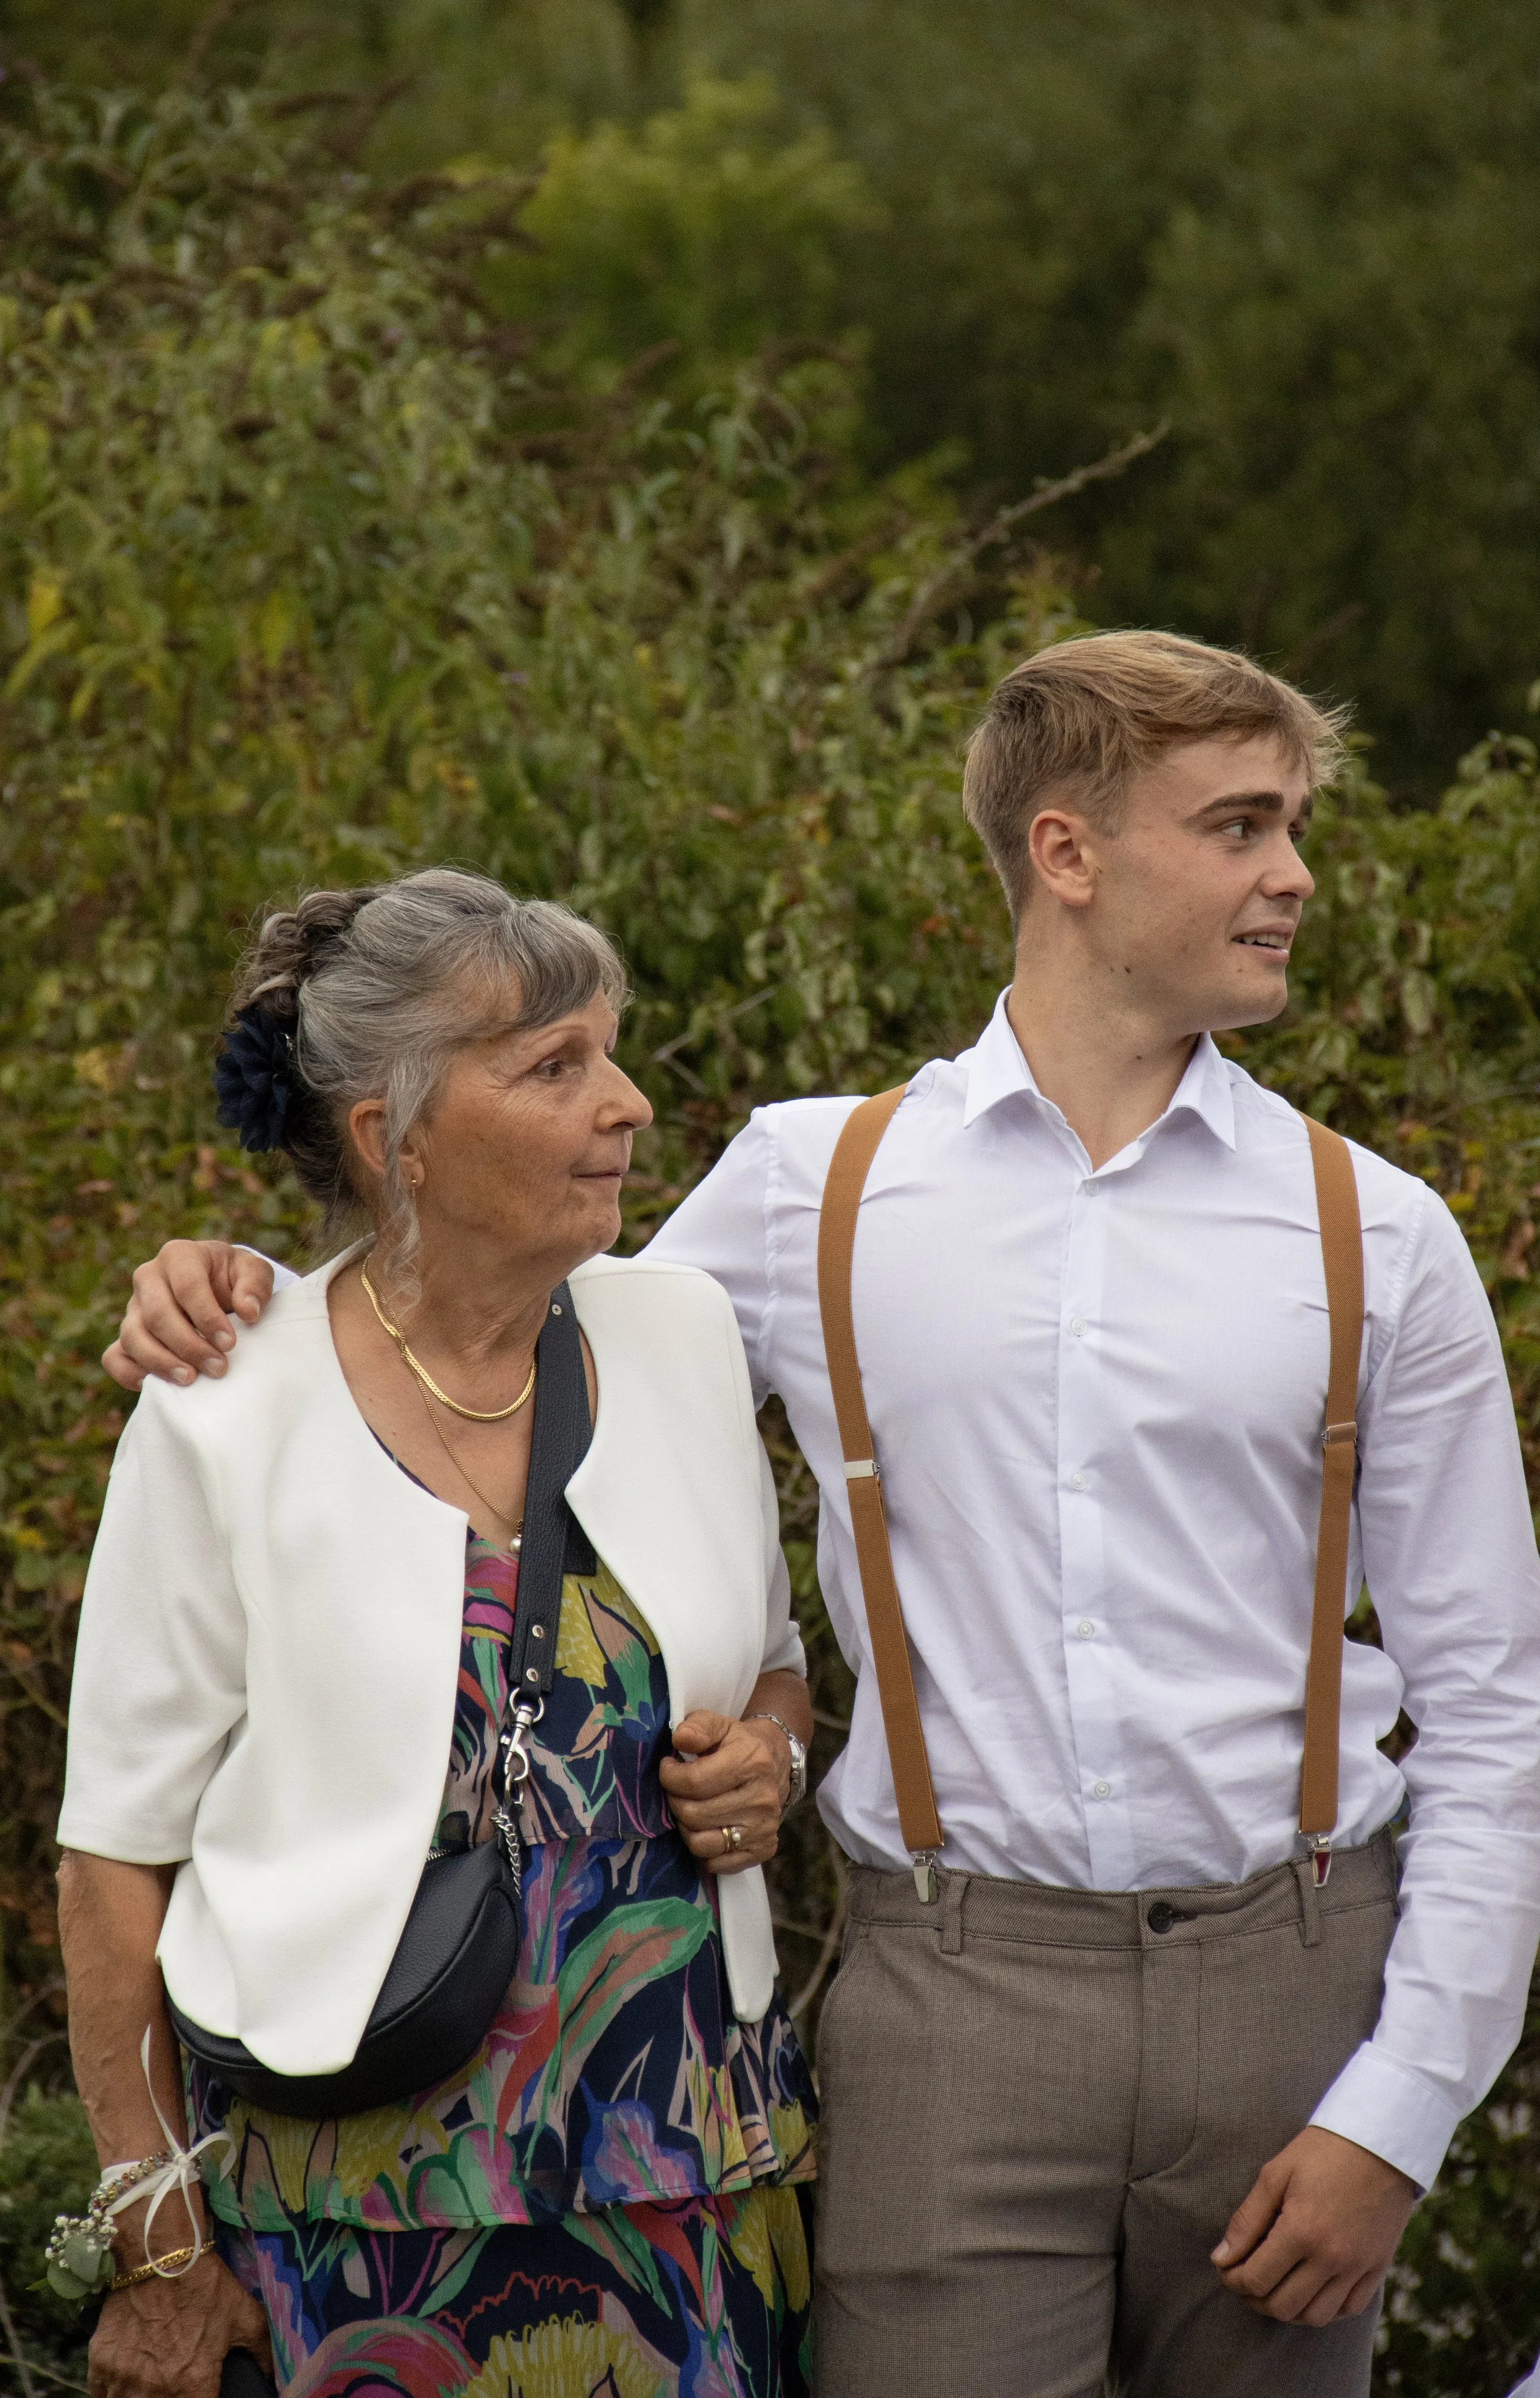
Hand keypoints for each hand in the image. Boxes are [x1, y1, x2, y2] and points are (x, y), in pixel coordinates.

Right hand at [88, 2249, 271, 2397]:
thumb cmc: (204, 2285)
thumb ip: (262, 2350)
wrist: (158, 2255)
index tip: (201, 2395)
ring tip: (151, 2386)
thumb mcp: (245, 2315)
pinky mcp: (100, 2365)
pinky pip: (102, 2394)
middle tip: (176, 2385)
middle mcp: (155, 2390)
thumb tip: (272, 2375)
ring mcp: (123, 2380)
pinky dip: (112, 2392)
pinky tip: (126, 2382)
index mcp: (193, 2384)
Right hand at [102, 1242, 273, 1391]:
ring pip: (133, 1337)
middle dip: (188, 1345)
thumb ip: (256, 1285)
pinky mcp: (126, 1336)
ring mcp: (133, 1308)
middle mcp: (149, 1278)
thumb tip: (249, 1312)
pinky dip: (129, 1373)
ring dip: (161, 1362)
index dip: (207, 1317)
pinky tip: (154, 1385)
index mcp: (179, 1255)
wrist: (218, 1289)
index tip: (229, 1343)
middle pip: (157, 1314)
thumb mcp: (253, 1271)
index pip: (187, 1285)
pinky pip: (114, 1357)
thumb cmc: (235, 1279)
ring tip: (190, 1379)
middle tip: (218, 1368)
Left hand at [658, 1712, 788, 1873]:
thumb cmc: (738, 1744)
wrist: (776, 1763)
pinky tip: (706, 1829)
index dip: (670, 1777)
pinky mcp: (764, 1848)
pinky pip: (718, 1864)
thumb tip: (680, 1739)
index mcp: (752, 1762)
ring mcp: (765, 1827)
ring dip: (686, 1828)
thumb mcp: (719, 1725)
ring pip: (703, 1844)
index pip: (695, 1781)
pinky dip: (704, 1851)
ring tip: (689, 1810)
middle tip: (676, 1792)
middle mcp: (763, 1798)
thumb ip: (697, 1727)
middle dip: (675, 1802)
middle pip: (695, 1814)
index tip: (668, 1769)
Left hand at [1212, 2125, 1417, 2324]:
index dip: (1233, 2280)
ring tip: (1274, 2288)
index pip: (1256, 2279)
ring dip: (1288, 2309)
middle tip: (1244, 2281)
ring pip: (1316, 2317)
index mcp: (1301, 2231)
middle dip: (1254, 2299)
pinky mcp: (1378, 2267)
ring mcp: (1358, 2267)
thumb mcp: (1276, 2174)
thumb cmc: (1322, 2151)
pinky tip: (1310, 2291)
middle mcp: (1331, 2257)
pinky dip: (1326, 2309)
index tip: (1226, 2268)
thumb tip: (1221, 2258)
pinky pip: (1349, 2309)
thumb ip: (1247, 2220)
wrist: (1380, 2143)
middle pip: (1283, 2306)